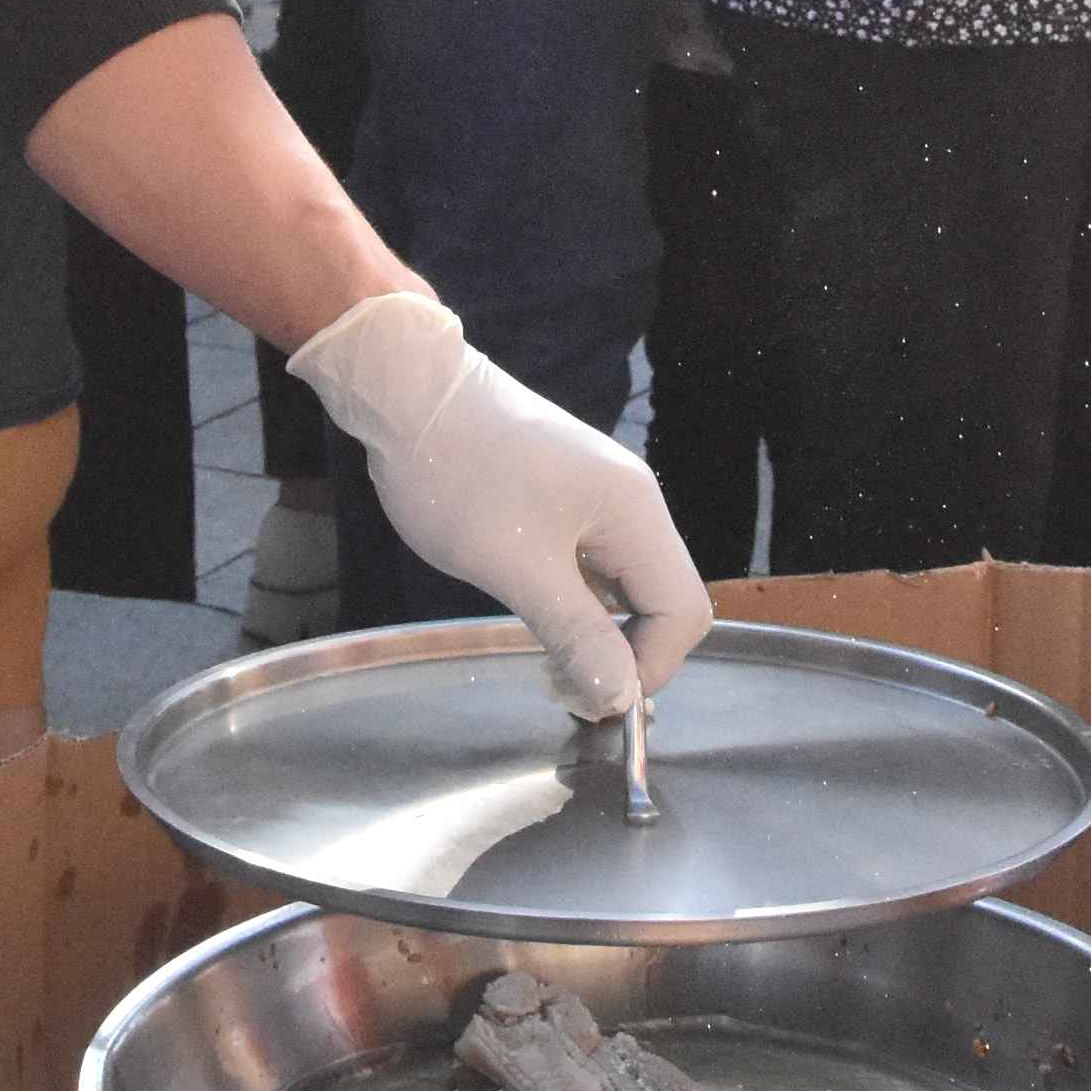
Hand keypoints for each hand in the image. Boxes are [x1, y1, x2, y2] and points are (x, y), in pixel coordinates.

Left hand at [290, 287, 713, 719]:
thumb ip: (577, 632)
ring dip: (600, 632)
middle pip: (665, 600)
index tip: (590, 698)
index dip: (649, 667)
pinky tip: (537, 616)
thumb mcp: (514, 566)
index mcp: (635, 513)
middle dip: (628, 655)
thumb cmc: (456, 472)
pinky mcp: (570, 499)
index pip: (685, 611)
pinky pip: (597, 567)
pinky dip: (580, 604)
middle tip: (564, 688)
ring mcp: (602, 498)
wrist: (405, 392)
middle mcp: (633, 502)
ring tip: (546, 662)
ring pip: (629, 587)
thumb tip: (621, 695)